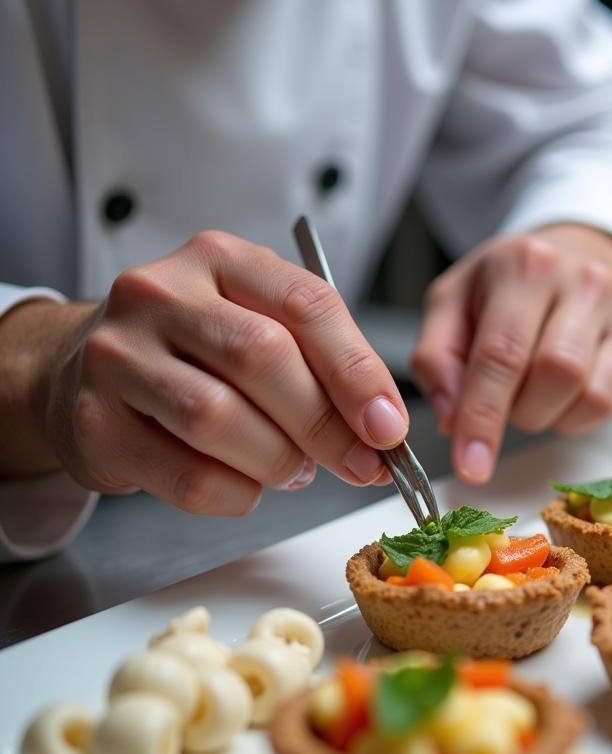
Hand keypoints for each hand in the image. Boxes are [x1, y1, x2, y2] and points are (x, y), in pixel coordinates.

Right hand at [2, 231, 407, 513]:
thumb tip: (381, 426)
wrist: (80, 370)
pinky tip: (245, 485)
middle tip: (359, 464)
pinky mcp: (95, 423)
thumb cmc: (193, 352)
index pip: (306, 305)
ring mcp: (118, 356)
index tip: (389, 426)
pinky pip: (186, 476)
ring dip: (278, 460)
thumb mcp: (257, 326)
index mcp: (218, 259)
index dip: (357, 371)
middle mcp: (160, 294)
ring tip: (293, 470)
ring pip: (218, 418)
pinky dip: (236, 494)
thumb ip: (319, 364)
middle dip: (326, 424)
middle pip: (264, 357)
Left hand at [412, 224, 611, 483]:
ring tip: (533, 390)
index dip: (483, 417)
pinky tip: (563, 391)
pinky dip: (577, 417)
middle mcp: (585, 281)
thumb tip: (452, 420)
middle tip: (504, 398)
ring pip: (591, 398)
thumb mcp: (450, 304)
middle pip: (556, 375)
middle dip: (521, 410)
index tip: (470, 468)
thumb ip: (436, 360)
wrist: (572, 259)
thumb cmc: (503, 289)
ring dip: (550, 416)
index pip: (503, 353)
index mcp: (526, 264)